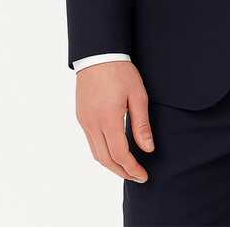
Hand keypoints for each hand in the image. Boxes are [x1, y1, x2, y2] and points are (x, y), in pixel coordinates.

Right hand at [76, 60, 153, 181]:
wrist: (98, 54)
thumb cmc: (120, 71)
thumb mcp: (138, 95)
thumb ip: (141, 124)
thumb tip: (148, 148)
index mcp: (108, 119)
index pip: (119, 154)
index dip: (132, 169)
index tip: (143, 175)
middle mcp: (92, 123)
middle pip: (105, 159)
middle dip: (122, 172)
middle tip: (137, 176)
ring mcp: (84, 121)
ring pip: (96, 153)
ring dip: (111, 164)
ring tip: (127, 168)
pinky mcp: (81, 116)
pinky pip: (91, 142)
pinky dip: (103, 152)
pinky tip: (114, 151)